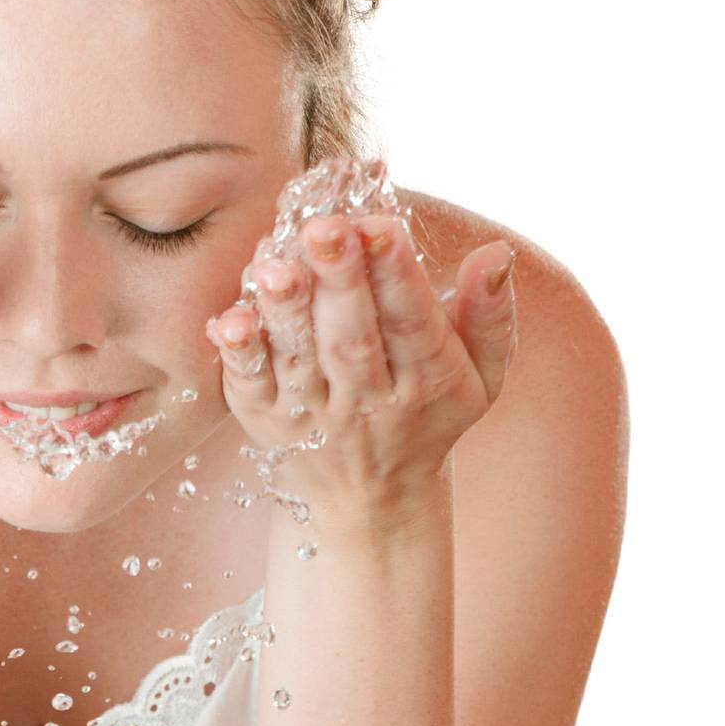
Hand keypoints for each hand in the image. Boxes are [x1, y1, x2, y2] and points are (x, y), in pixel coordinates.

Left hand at [206, 213, 517, 523]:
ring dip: (286, 312)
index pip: (413, 323)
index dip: (397, 275)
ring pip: (298, 359)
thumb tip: (496, 252)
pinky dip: (240, 356)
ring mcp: (314, 415)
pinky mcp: (265, 423)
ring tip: (275, 266)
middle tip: (325, 228)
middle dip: (339, 280)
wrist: (372, 501)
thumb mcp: (481, 375)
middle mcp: (369, 402)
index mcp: (429, 381)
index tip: (381, 224)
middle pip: (352, 338)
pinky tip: (228, 320)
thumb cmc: (428, 414)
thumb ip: (489, 314)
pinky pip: (250, 388)